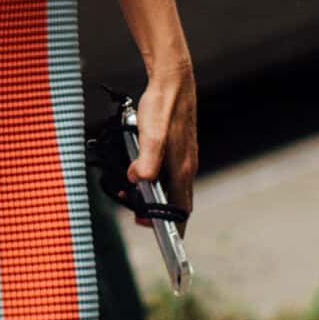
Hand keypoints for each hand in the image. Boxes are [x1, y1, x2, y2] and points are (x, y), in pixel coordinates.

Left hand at [127, 66, 196, 221]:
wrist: (172, 80)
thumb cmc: (163, 105)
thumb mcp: (151, 134)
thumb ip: (147, 160)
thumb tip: (139, 182)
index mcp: (182, 168)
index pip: (182, 209)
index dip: (173, 227)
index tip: (163, 239)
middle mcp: (186, 166)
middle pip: (176, 201)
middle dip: (158, 213)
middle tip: (136, 213)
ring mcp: (183, 157)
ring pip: (171, 187)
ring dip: (154, 196)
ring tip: (132, 193)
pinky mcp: (178, 148)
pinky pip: (167, 173)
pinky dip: (154, 180)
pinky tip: (139, 172)